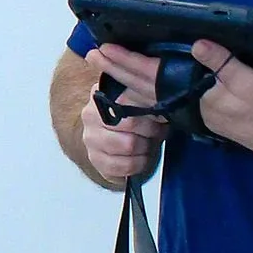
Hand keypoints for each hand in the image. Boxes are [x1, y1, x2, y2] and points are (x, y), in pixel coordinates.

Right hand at [81, 43, 166, 184]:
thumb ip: (142, 92)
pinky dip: (138, 164)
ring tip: (148, 144)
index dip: (149, 110)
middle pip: (129, 124)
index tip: (162, 115)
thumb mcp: (134, 100)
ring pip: (128, 145)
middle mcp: (90, 117)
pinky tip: (141, 158)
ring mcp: (91, 140)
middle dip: (150, 130)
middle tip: (158, 131)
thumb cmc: (129, 119)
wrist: (111, 143)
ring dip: (145, 147)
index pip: (125, 100)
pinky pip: (123, 166)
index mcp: (99, 96)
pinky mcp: (96, 162)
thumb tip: (161, 85)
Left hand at [192, 43, 252, 156]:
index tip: (229, 53)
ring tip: (246, 80)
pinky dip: (234, 100)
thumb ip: (221, 62)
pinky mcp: (229, 129)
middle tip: (242, 66)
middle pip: (207, 84)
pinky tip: (247, 97)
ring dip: (228, 87)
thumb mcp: (246, 78)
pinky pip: (226, 107)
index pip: (199, 72)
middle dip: (220, 74)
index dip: (213, 60)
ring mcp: (217, 123)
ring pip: (218, 96)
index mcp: (204, 100)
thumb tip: (195, 45)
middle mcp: (204, 114)